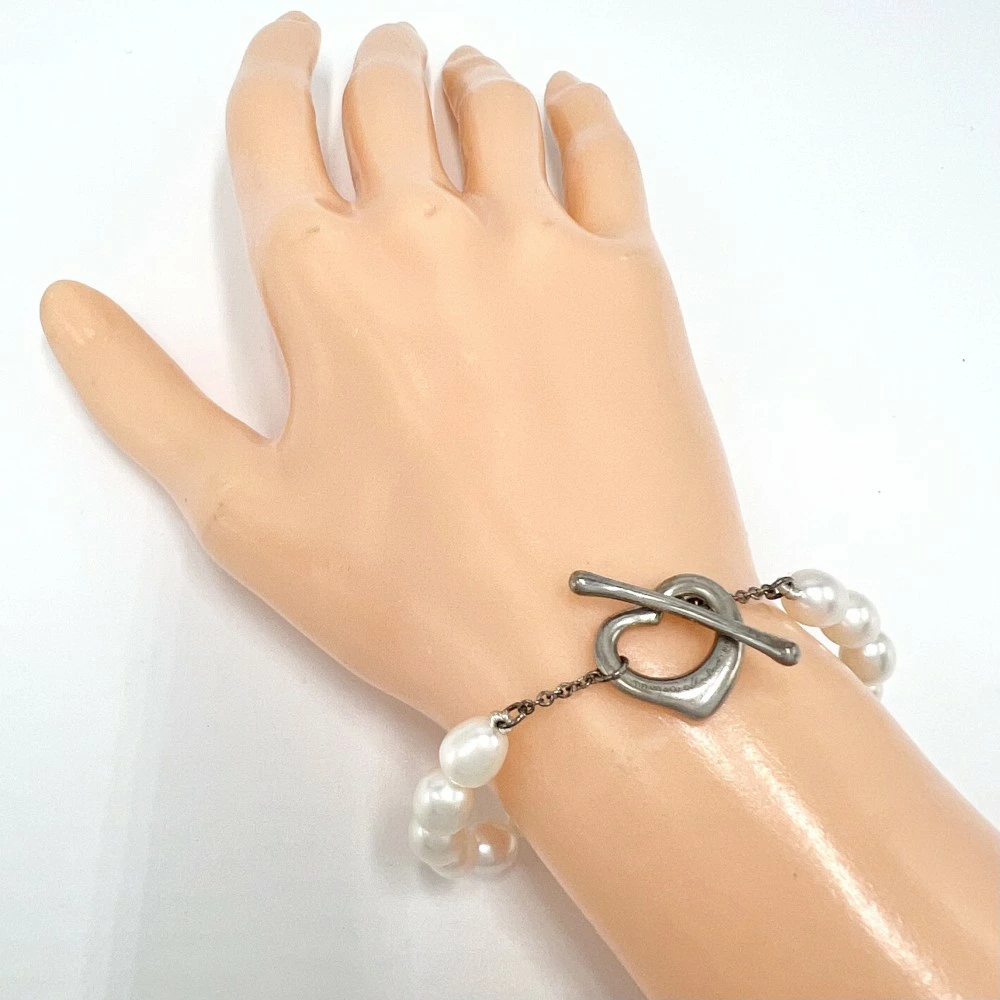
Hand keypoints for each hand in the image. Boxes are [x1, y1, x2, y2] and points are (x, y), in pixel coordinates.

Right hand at [41, 14, 751, 724]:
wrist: (590, 641)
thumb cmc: (417, 593)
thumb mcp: (245, 516)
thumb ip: (144, 402)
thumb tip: (70, 311)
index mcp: (323, 282)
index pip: (278, 128)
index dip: (275, 70)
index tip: (287, 44)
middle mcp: (430, 233)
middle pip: (388, 98)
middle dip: (372, 62)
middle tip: (377, 52)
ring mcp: (541, 244)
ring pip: (493, 104)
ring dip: (463, 75)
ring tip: (457, 74)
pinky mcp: (634, 275)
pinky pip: (603, 148)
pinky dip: (579, 106)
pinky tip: (566, 98)